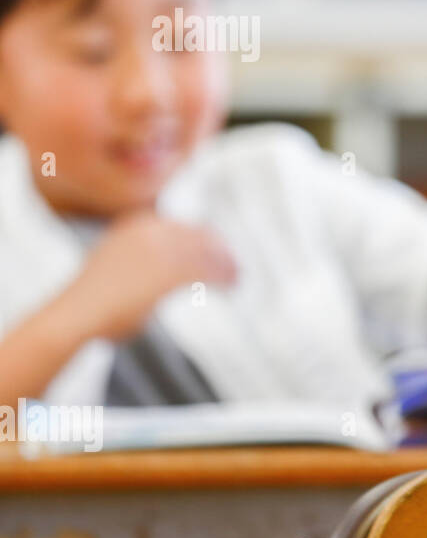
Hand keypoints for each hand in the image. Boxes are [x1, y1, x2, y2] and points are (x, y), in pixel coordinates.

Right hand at [58, 211, 237, 341]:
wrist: (78, 313)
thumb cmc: (94, 299)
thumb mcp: (118, 263)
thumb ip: (144, 257)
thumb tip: (168, 269)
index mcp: (137, 224)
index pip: (183, 226)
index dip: (205, 238)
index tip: (218, 248)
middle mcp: (151, 231)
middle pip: (200, 235)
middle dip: (219, 250)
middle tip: (233, 265)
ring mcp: (161, 249)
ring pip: (207, 252)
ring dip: (226, 265)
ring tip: (236, 279)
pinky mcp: (171, 271)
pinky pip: (208, 270)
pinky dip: (224, 277)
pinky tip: (230, 286)